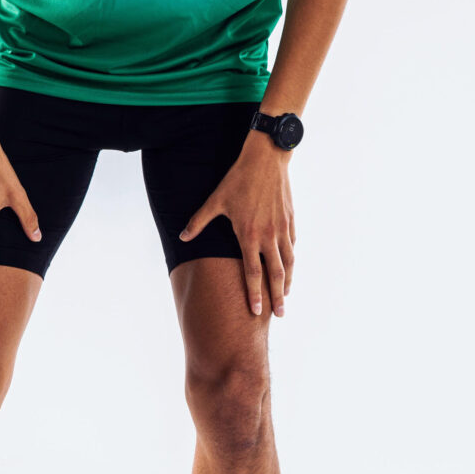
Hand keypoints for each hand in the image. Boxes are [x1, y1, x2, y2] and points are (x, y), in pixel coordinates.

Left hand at [179, 134, 295, 317]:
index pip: (252, 273)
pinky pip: (292, 246)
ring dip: (287, 281)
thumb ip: (199, 222)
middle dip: (278, 297)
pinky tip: (289, 267)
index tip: (256, 311)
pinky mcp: (290, 220)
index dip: (254, 294)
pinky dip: (291, 260)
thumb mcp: (215, 200)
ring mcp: (282, 229)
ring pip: (288, 262)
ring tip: (286, 295)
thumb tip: (182, 237)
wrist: (266, 159)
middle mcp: (268, 236)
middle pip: (276, 274)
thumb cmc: (237, 179)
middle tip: (279, 314)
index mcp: (248, 235)